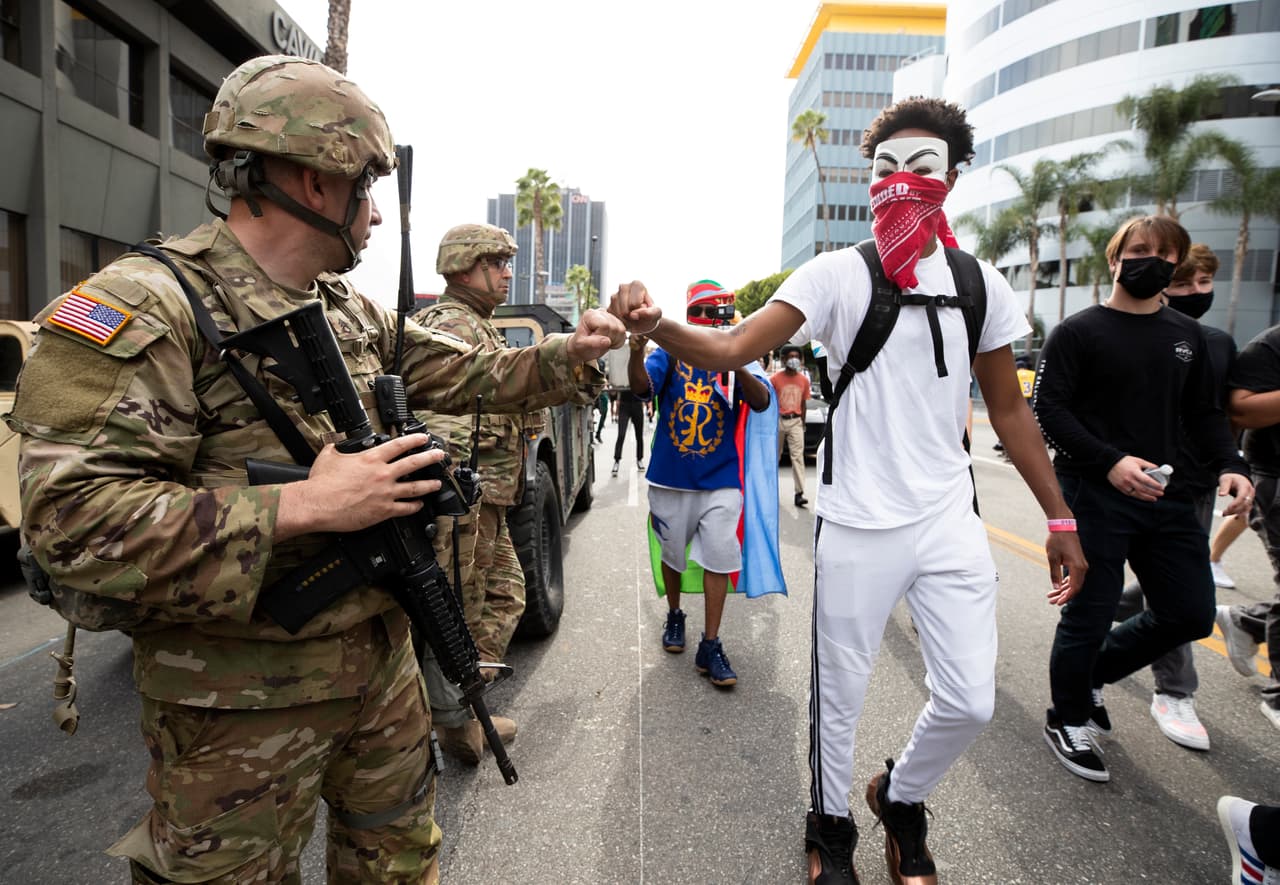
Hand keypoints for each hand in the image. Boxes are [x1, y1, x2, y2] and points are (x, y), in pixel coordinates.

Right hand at [276, 435, 445, 538]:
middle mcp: (382, 474)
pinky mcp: (383, 510)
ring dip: (428, 485)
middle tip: (440, 456)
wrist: (318, 504)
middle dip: (430, 458)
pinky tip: (419, 505)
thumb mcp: (329, 456)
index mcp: (371, 459)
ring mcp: (385, 493)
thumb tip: (336, 444)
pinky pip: (404, 509)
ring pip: (414, 488)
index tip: (424, 438)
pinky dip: (414, 507)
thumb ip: (337, 448)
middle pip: (413, 464)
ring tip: (437, 483)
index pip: (398, 445)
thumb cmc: (321, 483)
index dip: (414, 440)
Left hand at [568, 308, 625, 362]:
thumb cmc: (581, 345)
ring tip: (603, 342)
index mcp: (590, 314)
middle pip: (614, 327)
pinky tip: (609, 341)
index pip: (605, 325)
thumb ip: (593, 343)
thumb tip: (607, 341)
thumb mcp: (582, 345)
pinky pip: (624, 334)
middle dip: (608, 339)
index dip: (601, 336)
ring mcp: (610, 317)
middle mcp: (601, 312)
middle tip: (598, 342)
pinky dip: (618, 341)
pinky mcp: (617, 322)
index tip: (593, 339)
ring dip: (613, 341)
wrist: (584, 348)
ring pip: (621, 330)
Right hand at [609, 281, 660, 333]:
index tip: (644, 310)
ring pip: (618, 314)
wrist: (643, 321)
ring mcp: (614, 296)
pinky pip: (613, 319)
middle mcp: (623, 287)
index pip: (635, 304)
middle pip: (625, 309)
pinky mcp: (608, 307)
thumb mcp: (657, 314)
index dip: (641, 312)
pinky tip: (626, 321)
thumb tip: (634, 314)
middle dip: (633, 317)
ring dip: (627, 321)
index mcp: (636, 284)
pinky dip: (621, 323)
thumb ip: (651, 313)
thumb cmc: (651, 315)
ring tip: (633, 319)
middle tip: (638, 317)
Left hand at [1044, 531, 1086, 605]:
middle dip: (1063, 595)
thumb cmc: (1057, 541)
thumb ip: (1054, 574)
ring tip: (1051, 595)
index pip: (1074, 588)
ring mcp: (1081, 565)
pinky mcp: (1078, 562)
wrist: (1063, 527)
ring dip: (1063, 589)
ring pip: (1074, 582)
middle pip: (1074, 587)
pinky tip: (1058, 587)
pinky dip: (1065, 582)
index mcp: (1077, 567)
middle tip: (1052, 601)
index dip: (1066, 597)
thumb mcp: (1052, 558)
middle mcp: (1082, 567)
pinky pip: (1073, 576)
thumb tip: (1055, 588)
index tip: (1057, 602)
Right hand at [1106, 455, 1164, 501]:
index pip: (1147, 481)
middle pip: (1144, 489)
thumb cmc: (1124, 461)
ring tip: (1154, 498)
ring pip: (1138, 494)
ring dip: (1147, 497)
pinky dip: (1139, 497)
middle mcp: (1129, 480)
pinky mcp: (1121, 488)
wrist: (1109, 463)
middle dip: (1154, 492)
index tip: (1162, 487)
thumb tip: (1158, 469)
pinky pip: (1131, 495)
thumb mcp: (1138, 460)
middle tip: (1161, 493)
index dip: (1155, 485)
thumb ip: (1148, 465)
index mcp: (1134, 472)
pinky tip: (1144, 497)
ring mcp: (1124, 485)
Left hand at [1219, 472, 1254, 517]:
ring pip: (1246, 508)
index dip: (1236, 504)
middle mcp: (1250, 493)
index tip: (1228, 508)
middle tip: (1224, 513)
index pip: (1242, 497)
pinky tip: (1235, 517)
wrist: (1238, 477)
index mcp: (1245, 486)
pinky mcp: (1249, 502)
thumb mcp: (1225, 479)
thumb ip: (1224, 486)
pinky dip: (1240, 513)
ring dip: (1236, 513)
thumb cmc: (1232, 478)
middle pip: (1244, 504)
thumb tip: (1221, 495)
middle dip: (1234, 510)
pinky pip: (1246, 509)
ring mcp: (1251, 498)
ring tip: (1225, 514)